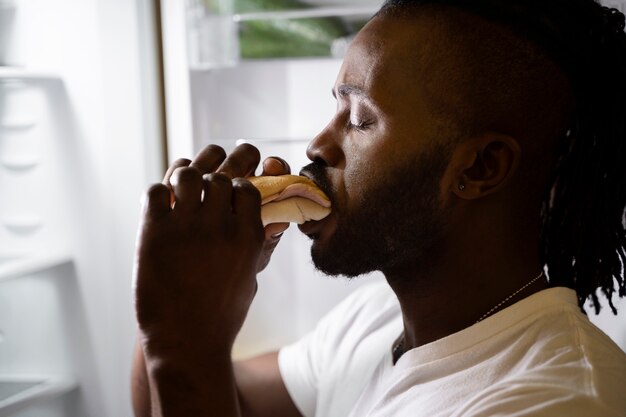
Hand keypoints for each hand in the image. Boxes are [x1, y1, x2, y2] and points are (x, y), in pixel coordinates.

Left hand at [134, 144, 283, 358]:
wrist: (186, 342)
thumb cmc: (223, 314)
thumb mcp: (251, 277)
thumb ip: (260, 243)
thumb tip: (274, 218)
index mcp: (247, 236)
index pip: (247, 188)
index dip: (240, 182)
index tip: (233, 184)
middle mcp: (219, 227)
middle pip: (220, 176)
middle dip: (217, 170)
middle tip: (212, 171)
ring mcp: (185, 228)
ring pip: (188, 174)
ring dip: (187, 176)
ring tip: (184, 186)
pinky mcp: (154, 234)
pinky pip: (155, 191)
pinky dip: (158, 192)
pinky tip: (161, 203)